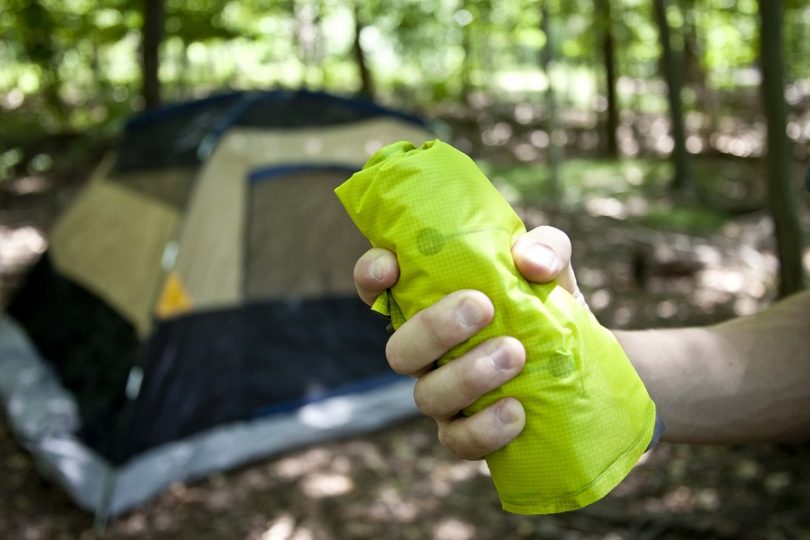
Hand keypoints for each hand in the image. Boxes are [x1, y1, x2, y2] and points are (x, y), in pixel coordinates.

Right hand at [354, 226, 581, 458]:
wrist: (581, 364)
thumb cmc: (547, 303)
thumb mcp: (551, 266)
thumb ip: (545, 249)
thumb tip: (531, 263)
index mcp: (429, 302)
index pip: (378, 287)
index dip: (372, 276)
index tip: (392, 267)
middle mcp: (426, 351)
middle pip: (398, 350)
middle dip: (433, 329)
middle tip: (481, 307)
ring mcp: (442, 395)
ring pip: (426, 396)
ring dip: (466, 375)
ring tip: (514, 353)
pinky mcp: (467, 432)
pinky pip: (458, 440)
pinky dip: (484, 428)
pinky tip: (516, 410)